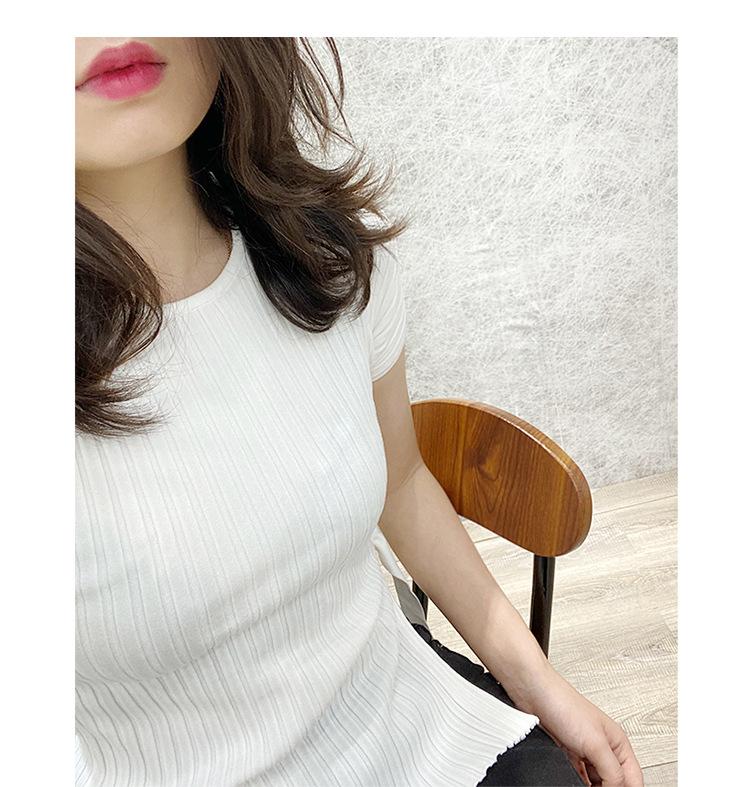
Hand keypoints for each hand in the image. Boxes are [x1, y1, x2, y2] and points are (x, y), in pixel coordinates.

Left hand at [507, 664, 643, 786]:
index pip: (634, 780)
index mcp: (619, 744)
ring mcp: (586, 751)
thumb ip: (612, 771)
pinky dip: (579, 782)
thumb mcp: (595, 744)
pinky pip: (580, 776)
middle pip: (615, 782)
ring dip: (593, 786)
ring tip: (585, 786)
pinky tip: (574, 782)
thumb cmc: (564, 705)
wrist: (533, 693)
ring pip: (597, 781)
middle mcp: (604, 748)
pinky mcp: (569, 753)